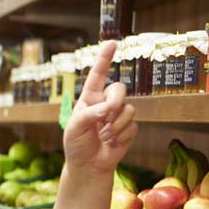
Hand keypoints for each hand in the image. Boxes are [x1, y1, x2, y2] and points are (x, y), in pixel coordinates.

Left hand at [63, 40, 137, 174]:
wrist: (88, 165)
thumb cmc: (77, 144)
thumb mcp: (75, 128)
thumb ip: (90, 114)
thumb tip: (108, 108)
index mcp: (89, 98)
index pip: (98, 75)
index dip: (104, 58)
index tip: (111, 43)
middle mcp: (105, 103)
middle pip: (120, 88)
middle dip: (115, 102)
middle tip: (105, 117)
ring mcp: (118, 115)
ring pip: (129, 109)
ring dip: (115, 125)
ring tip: (103, 136)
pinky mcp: (129, 128)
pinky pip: (133, 125)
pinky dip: (121, 136)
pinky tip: (112, 143)